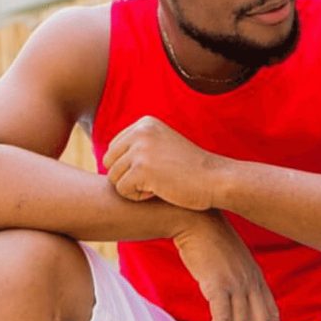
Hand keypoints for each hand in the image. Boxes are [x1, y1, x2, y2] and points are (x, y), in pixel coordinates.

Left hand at [104, 116, 222, 209]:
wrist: (216, 179)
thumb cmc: (190, 170)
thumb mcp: (163, 146)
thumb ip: (138, 146)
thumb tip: (103, 159)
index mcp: (144, 123)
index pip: (114, 149)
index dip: (128, 167)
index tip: (152, 172)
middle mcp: (140, 131)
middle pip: (109, 162)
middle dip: (125, 177)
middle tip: (151, 182)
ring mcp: (140, 149)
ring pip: (113, 177)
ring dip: (132, 188)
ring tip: (156, 186)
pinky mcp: (141, 169)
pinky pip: (122, 190)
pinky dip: (137, 197)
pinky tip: (157, 193)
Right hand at [174, 212, 279, 320]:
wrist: (190, 217)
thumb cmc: (203, 237)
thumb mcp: (226, 258)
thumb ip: (232, 275)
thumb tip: (228, 290)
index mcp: (255, 276)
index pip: (271, 311)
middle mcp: (251, 281)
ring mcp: (236, 283)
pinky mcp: (217, 284)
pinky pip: (222, 319)